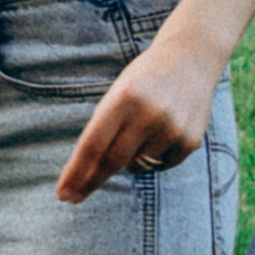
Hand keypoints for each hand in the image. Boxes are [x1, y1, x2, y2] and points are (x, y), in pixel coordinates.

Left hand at [55, 30, 220, 204]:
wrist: (192, 58)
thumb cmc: (145, 79)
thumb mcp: (119, 92)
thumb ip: (106, 127)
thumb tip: (89, 172)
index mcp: (124, 98)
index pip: (93, 144)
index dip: (76, 172)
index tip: (62, 193)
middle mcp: (149, 114)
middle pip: (112, 161)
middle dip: (90, 181)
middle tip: (73, 197)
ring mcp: (172, 129)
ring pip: (137, 166)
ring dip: (128, 162)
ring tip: (138, 133)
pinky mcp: (190, 141)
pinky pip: (161, 166)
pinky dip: (153, 160)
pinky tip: (160, 135)